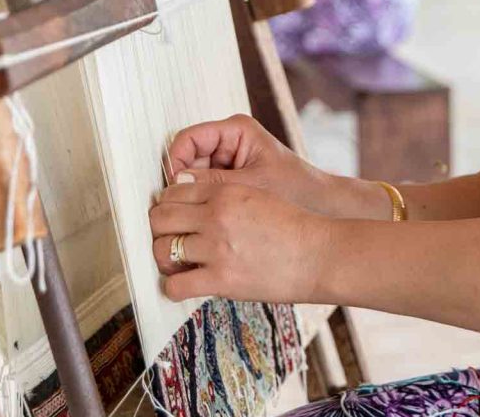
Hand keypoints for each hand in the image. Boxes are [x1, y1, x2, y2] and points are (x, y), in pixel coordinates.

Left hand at [148, 173, 329, 303]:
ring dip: (165, 259)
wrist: (320, 254)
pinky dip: (173, 287)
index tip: (175, 220)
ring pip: (161, 249)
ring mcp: (217, 248)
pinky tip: (184, 286)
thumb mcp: (258, 196)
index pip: (173, 192)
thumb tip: (189, 204)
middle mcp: (216, 216)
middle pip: (160, 217)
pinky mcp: (222, 279)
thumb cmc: (293, 227)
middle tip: (171, 241)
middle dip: (160, 230)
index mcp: (225, 192)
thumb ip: (223, 197)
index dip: (169, 207)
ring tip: (179, 265)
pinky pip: (175, 284)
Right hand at [164, 114, 384, 218]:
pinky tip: (207, 222)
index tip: (174, 191)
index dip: (175, 162)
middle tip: (181, 211)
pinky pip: (207, 189)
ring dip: (193, 197)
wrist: (325, 207)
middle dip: (183, 184)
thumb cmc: (297, 190)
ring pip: (194, 176)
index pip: (188, 139)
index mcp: (236, 129)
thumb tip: (174, 187)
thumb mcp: (251, 186)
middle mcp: (231, 140)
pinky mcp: (233, 178)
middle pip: (189, 157)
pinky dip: (204, 204)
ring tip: (195, 220)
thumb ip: (211, 183)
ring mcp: (231, 159)